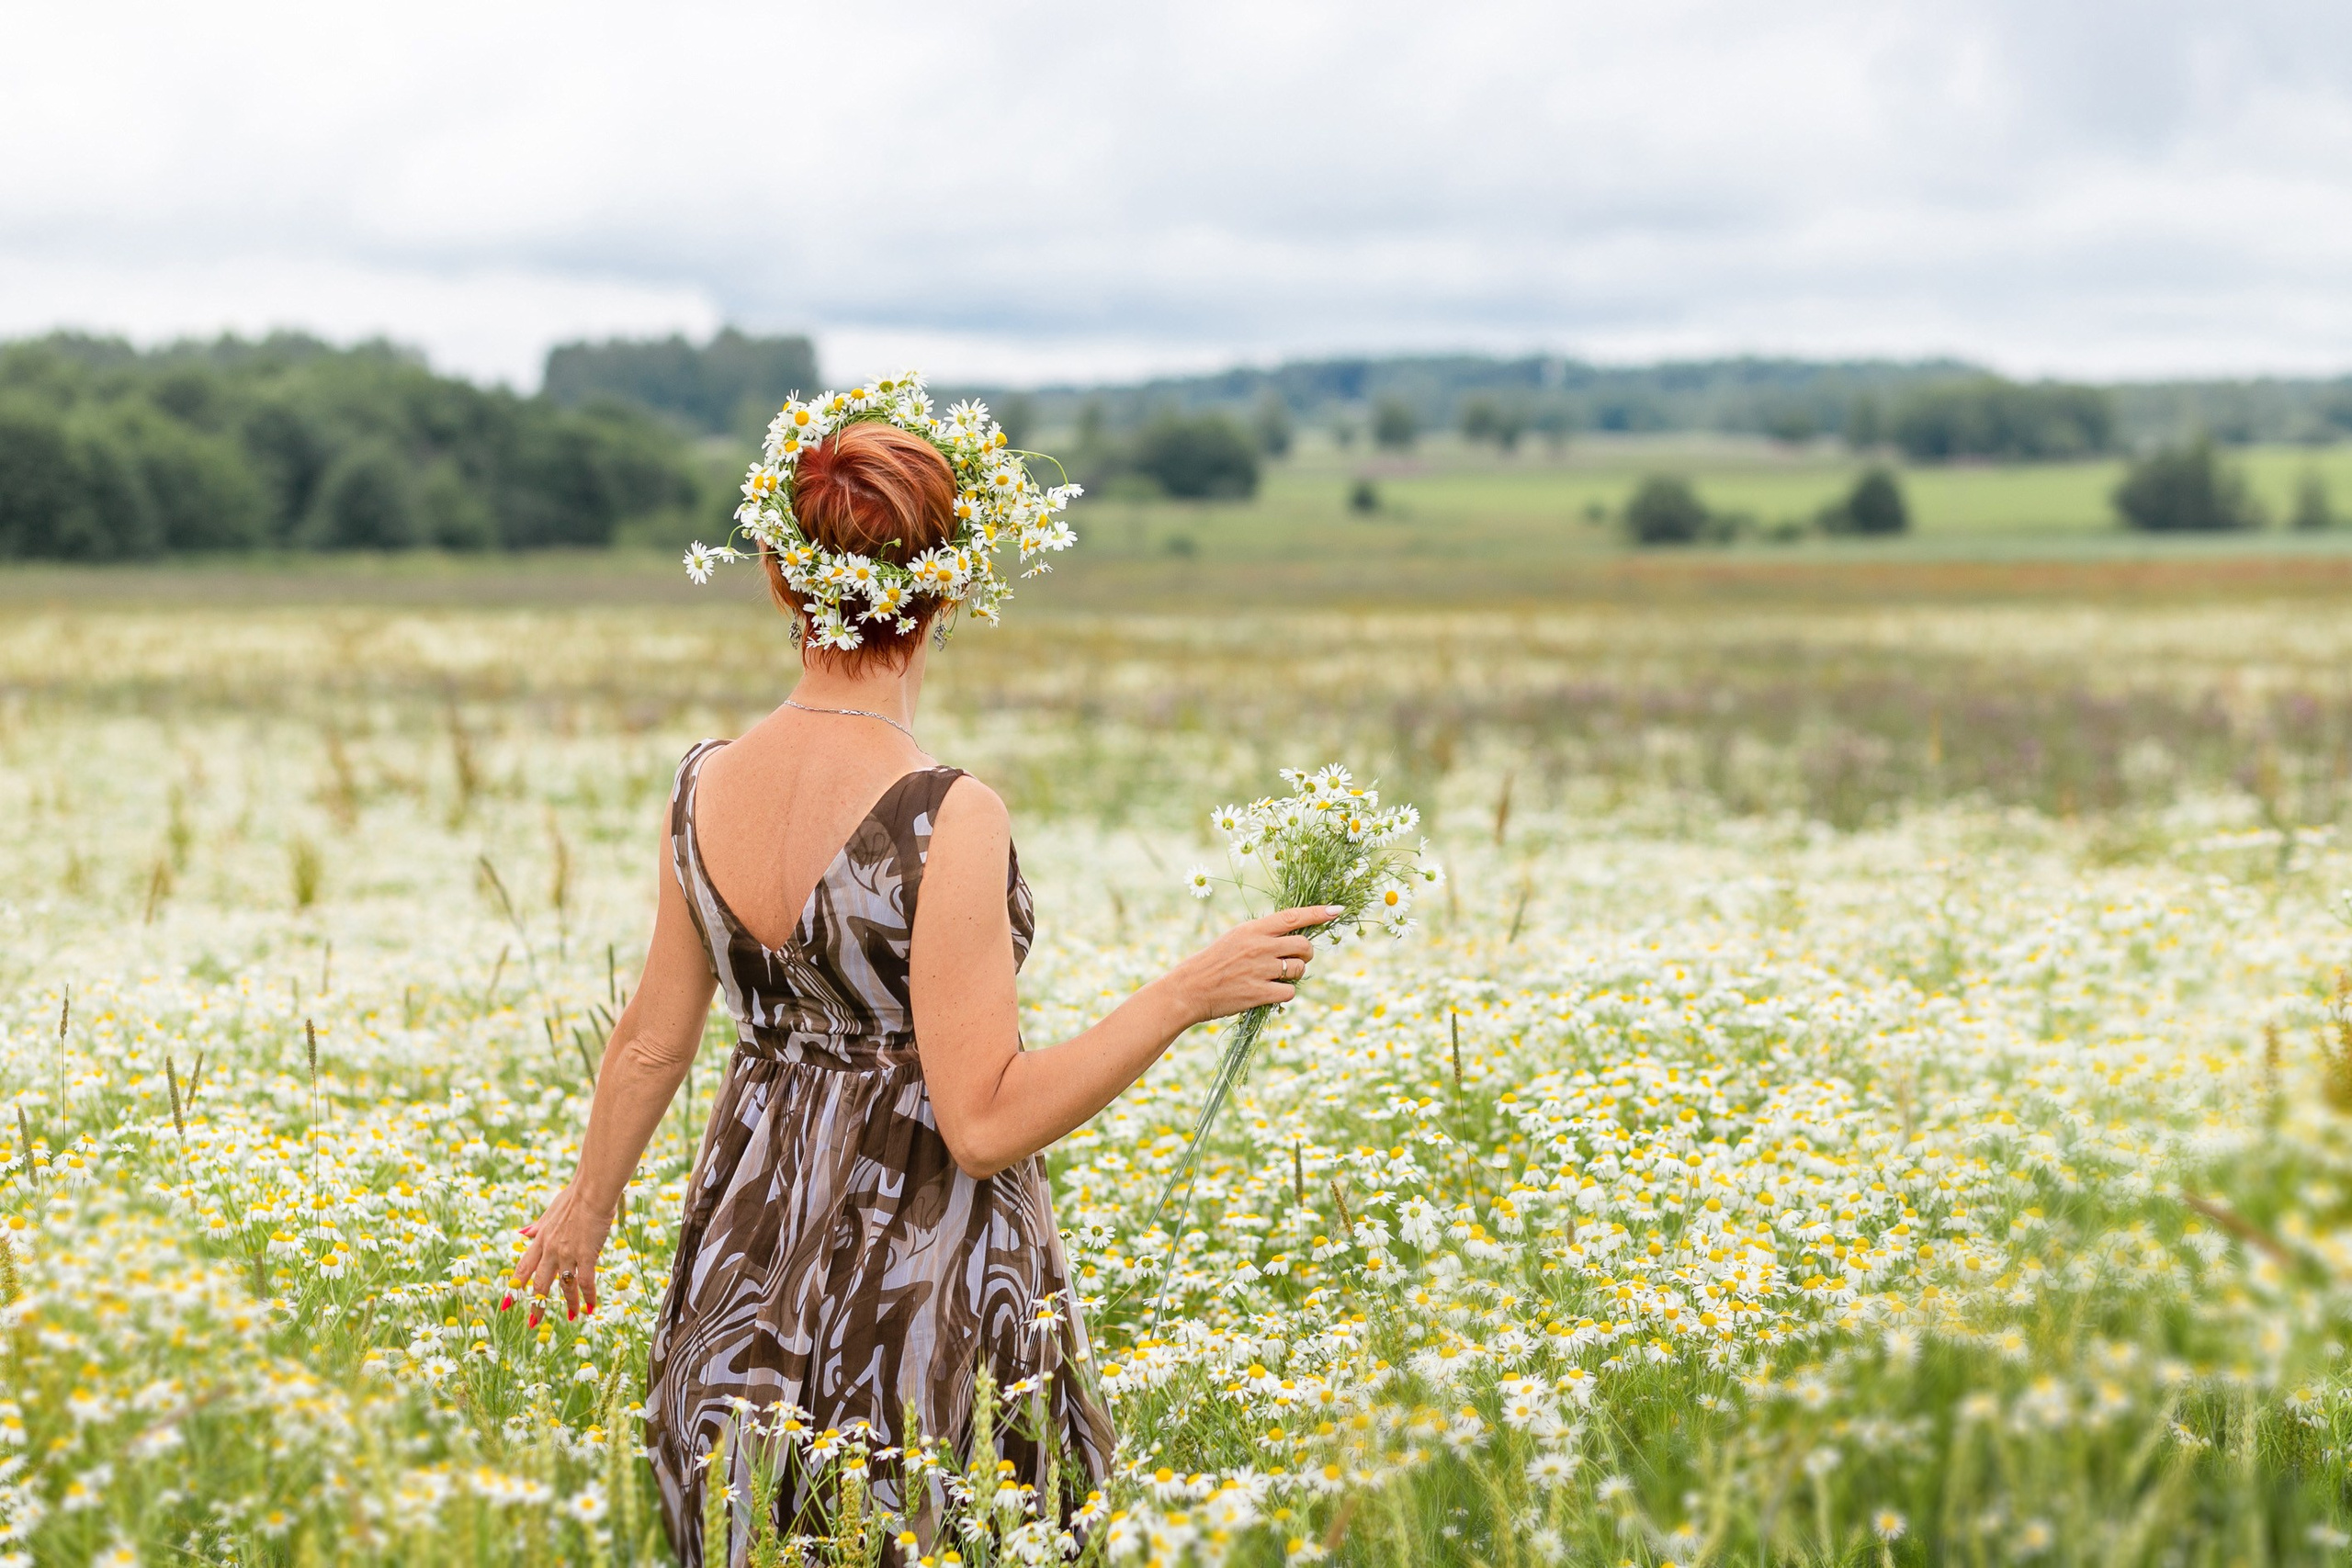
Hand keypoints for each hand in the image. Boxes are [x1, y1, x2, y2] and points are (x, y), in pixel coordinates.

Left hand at [508, 1183, 612, 1323]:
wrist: (592, 1190)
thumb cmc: (574, 1197)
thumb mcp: (549, 1212)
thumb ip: (537, 1227)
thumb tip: (522, 1233)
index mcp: (540, 1240)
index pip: (523, 1269)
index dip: (515, 1288)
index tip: (506, 1306)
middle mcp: (550, 1250)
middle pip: (539, 1284)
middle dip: (536, 1306)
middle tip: (533, 1324)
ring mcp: (568, 1253)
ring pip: (564, 1286)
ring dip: (567, 1304)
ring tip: (571, 1317)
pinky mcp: (586, 1254)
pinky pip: (586, 1281)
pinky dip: (588, 1296)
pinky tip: (591, 1308)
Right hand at [1160, 905, 1337, 1025]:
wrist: (1190, 988)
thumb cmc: (1214, 962)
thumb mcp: (1236, 938)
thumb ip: (1263, 935)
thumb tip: (1294, 934)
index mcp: (1253, 929)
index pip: (1293, 917)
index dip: (1317, 913)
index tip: (1336, 910)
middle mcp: (1260, 947)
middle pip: (1304, 946)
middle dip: (1306, 954)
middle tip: (1296, 959)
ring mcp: (1260, 970)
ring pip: (1299, 969)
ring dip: (1295, 974)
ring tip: (1276, 977)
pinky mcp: (1259, 993)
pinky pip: (1289, 992)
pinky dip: (1284, 993)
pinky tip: (1269, 992)